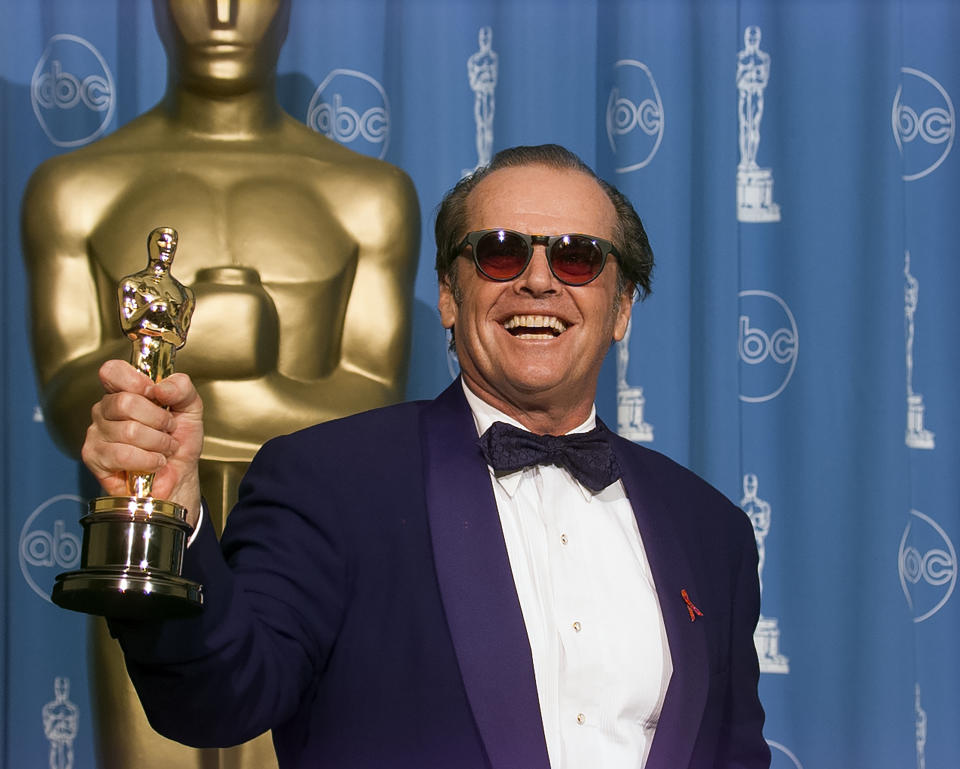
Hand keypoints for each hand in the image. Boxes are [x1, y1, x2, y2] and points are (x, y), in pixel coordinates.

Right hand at [81, 360, 203, 525]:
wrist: (180, 476)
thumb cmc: (179, 442)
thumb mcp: (191, 408)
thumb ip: (182, 388)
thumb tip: (161, 387)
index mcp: (125, 390)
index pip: (113, 371)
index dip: (136, 381)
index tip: (156, 395)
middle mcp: (106, 409)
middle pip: (125, 402)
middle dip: (159, 420)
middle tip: (168, 430)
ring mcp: (97, 433)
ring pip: (129, 431)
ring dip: (158, 443)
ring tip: (163, 449)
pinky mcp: (94, 457)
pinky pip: (123, 455)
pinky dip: (148, 460)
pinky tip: (154, 462)